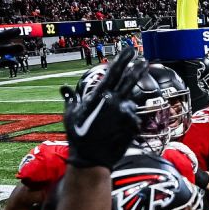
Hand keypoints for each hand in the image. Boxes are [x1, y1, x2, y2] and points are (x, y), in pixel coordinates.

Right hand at [61, 46, 144, 168]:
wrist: (91, 159)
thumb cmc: (79, 137)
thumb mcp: (70, 115)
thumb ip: (71, 99)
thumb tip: (64, 89)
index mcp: (99, 96)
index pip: (114, 72)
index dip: (123, 59)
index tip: (130, 50)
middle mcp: (114, 102)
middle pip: (130, 80)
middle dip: (137, 69)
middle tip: (144, 60)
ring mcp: (125, 114)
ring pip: (129, 103)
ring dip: (124, 108)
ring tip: (112, 122)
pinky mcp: (133, 125)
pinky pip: (133, 119)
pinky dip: (127, 122)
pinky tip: (117, 131)